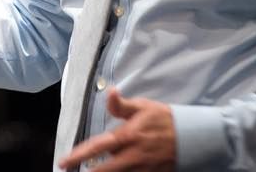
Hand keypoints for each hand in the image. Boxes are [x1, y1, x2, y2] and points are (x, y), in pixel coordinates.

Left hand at [58, 88, 176, 170]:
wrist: (191, 137)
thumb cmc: (164, 119)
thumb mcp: (143, 107)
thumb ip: (122, 105)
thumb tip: (109, 91)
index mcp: (127, 136)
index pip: (97, 147)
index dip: (78, 155)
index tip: (63, 162)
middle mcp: (132, 155)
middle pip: (104, 170)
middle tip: (70, 171)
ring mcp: (141, 168)